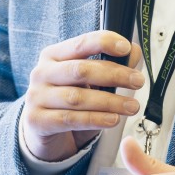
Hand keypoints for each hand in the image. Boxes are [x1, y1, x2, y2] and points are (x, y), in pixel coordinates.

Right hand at [20, 31, 145, 162]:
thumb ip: (111, 65)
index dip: (104, 42)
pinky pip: (70, 119)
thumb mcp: (90, 82)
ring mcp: (36, 97)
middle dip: (114, 75)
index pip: (80, 43)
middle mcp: (41, 73)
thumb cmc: (69, 101)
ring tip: (132, 106)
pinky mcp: (37, 120)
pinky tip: (113, 119)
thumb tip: (134, 52)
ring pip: (77, 97)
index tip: (126, 48)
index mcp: (53, 55)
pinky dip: (95, 119)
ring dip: (110, 101)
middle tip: (138, 81)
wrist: (45, 132)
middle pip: (80, 70)